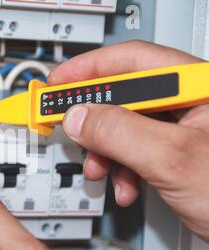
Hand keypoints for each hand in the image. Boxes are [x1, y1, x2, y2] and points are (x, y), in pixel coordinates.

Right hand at [49, 40, 208, 241]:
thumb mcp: (172, 159)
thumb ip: (119, 132)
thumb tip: (78, 116)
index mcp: (197, 86)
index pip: (131, 60)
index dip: (88, 70)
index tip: (57, 85)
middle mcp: (190, 103)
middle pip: (123, 96)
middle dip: (93, 119)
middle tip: (67, 128)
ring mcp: (182, 130)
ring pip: (125, 127)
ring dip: (104, 150)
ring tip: (98, 169)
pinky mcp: (175, 154)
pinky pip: (135, 151)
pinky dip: (121, 168)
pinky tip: (124, 186)